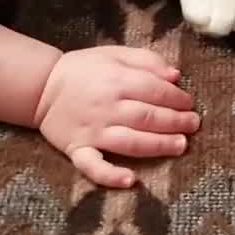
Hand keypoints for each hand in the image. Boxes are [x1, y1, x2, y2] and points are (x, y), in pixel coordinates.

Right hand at [35, 46, 199, 187]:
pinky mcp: (77, 150)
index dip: (177, 98)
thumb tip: (175, 76)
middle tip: (194, 125)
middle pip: (147, 117)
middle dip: (175, 122)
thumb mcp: (114, 53)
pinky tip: (130, 180)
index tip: (190, 104)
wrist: (40, 87)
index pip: (155, 90)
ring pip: (130, 142)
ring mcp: (91, 131)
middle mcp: (106, 107)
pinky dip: (110, 175)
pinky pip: (93, 166)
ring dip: (158, 145)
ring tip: (180, 145)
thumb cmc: (83, 69)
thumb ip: (145, 61)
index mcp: (115, 80)